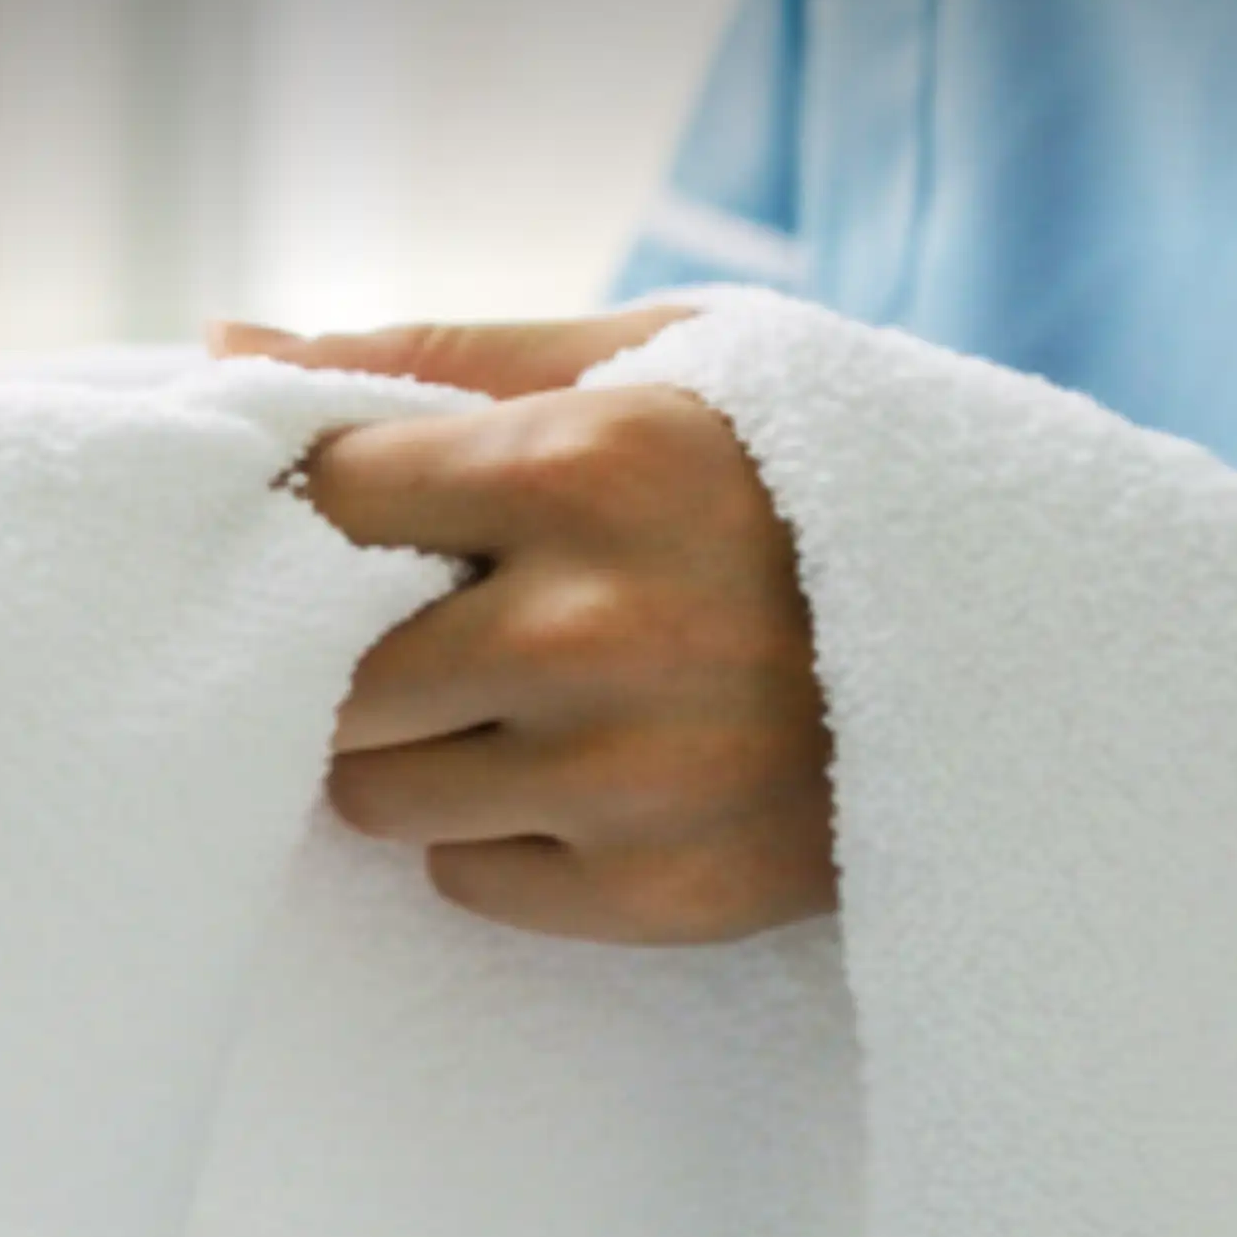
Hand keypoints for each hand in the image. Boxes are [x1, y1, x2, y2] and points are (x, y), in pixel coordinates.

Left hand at [217, 310, 834, 944]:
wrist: (1014, 652)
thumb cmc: (794, 481)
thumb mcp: (651, 369)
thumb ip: (432, 361)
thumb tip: (222, 342)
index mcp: (591, 468)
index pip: (329, 501)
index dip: (322, 517)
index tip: (359, 526)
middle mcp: (600, 628)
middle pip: (329, 674)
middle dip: (362, 653)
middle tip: (447, 627)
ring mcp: (631, 776)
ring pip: (377, 794)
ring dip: (424, 753)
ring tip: (530, 702)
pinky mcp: (658, 894)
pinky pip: (467, 878)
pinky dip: (505, 837)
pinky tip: (598, 777)